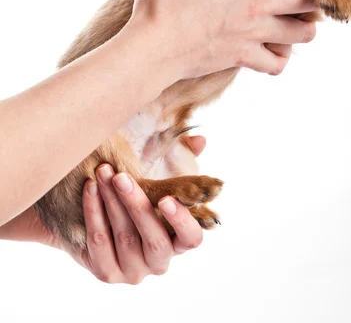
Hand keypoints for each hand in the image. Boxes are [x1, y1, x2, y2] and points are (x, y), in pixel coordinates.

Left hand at [61, 136, 206, 283]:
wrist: (91, 226)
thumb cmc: (137, 199)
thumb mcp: (159, 182)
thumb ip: (181, 161)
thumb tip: (199, 140)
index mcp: (178, 241)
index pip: (190, 238)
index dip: (181, 221)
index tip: (166, 199)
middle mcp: (159, 262)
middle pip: (154, 239)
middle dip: (136, 204)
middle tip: (120, 176)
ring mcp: (133, 271)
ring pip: (124, 238)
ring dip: (111, 202)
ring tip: (102, 173)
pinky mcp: (107, 272)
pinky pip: (99, 242)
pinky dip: (93, 212)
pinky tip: (90, 188)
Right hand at [127, 0, 316, 79]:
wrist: (152, 46)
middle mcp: (260, 4)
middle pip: (311, 0)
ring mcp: (255, 33)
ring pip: (305, 33)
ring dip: (301, 25)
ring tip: (287, 21)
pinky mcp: (244, 57)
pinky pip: (277, 64)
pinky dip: (278, 57)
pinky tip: (267, 48)